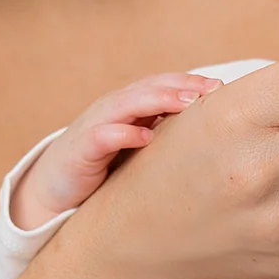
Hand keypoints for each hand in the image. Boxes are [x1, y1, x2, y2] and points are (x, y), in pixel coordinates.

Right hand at [12, 71, 222, 229]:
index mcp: (132, 108)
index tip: (225, 88)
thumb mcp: (142, 154)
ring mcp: (95, 127)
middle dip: (182, 85)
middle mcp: (114, 110)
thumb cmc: (105, 175)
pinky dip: (123, 133)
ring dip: (158, 100)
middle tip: (213, 89)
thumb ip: (170, 143)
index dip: (193, 82)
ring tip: (187, 103)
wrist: (54, 196)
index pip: (165, 85)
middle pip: (151, 88)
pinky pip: (102, 137)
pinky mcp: (80, 151)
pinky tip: (145, 137)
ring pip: (128, 104)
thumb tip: (219, 148)